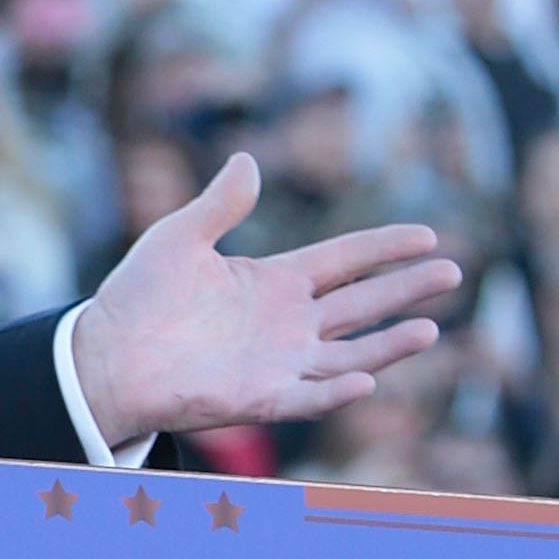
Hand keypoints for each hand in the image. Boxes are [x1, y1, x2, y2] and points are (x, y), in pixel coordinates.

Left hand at [69, 153, 460, 443]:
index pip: (344, 259)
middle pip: (362, 302)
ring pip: (351, 352)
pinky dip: (339, 390)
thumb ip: (220, 204)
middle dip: (407, 289)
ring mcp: (278, 362)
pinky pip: (310, 396)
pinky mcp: (260, 398)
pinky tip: (370, 378)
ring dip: (390, 342)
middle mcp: (286, 323)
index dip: (385, 248)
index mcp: (273, 281)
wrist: (105, 355)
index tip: (428, 234)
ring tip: (432, 327)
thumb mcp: (178, 237)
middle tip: (453, 272)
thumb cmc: (137, 297)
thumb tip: (247, 159)